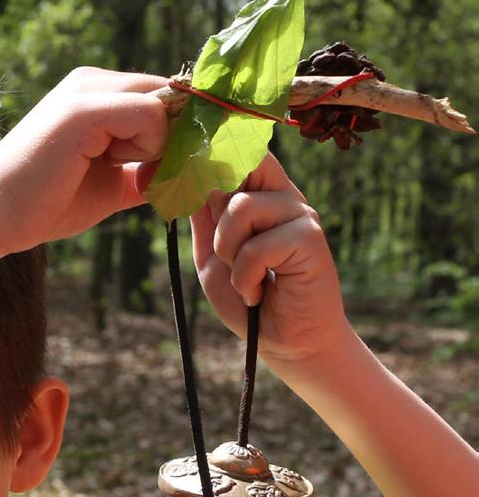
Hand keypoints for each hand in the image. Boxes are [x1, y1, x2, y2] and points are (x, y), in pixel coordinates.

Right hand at [0, 67, 168, 256]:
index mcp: (97, 94)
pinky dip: (147, 147)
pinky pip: (151, 114)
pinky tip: (111, 164)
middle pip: (171, 93)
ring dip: (157, 144)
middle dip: (176, 137)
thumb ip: (146, 173)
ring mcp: (87, 89)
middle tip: (150, 173)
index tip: (169, 168)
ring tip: (114, 166)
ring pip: (165, 101)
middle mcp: (92, 82)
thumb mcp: (112, 185)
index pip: (165, 95)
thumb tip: (183, 172)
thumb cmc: (47, 203)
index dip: (179, 132)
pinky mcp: (84, 109)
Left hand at [189, 155, 351, 373]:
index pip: (237, 153)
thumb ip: (204, 218)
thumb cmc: (249, 299)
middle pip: (238, 166)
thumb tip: (187, 175)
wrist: (287, 343)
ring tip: (246, 280)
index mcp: (261, 195)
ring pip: (239, 208)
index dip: (211, 159)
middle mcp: (283, 196)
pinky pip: (256, 246)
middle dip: (215, 208)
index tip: (191, 183)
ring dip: (228, 253)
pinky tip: (258, 293)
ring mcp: (299, 213)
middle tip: (224, 252)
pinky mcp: (310, 237)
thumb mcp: (213, 256)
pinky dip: (246, 278)